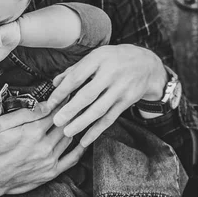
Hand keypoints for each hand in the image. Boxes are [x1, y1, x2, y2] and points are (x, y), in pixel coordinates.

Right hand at [0, 102, 85, 196]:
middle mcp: (44, 146)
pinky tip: (82, 140)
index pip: (55, 111)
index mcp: (33, 132)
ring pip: (69, 138)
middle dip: (71, 111)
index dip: (63, 100)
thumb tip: (45, 105)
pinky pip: (72, 159)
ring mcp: (49, 160)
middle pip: (65, 124)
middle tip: (76, 102)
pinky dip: (80, 148)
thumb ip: (25, 114)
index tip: (68, 92)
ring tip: (78, 117)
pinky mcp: (51, 173)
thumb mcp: (2, 124)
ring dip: (74, 127)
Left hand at [48, 44, 167, 146]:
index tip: (50, 104)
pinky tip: (85, 140)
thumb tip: (55, 83)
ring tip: (67, 132)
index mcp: (98, 59)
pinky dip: (97, 130)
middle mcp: (111, 73)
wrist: (147, 64)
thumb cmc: (113, 59)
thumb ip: (75, 70)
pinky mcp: (127, 101)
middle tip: (56, 121)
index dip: (62, 91)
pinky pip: (110, 118)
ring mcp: (120, 89)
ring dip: (82, 123)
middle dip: (70, 110)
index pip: (76, 77)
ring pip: (99, 109)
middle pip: (88, 95)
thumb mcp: (95, 57)